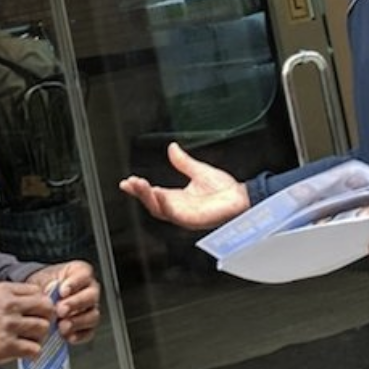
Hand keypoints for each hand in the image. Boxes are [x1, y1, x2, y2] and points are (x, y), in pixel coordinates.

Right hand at [0, 281, 55, 362]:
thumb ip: (14, 293)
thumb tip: (40, 296)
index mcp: (5, 291)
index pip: (38, 292)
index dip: (42, 302)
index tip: (40, 309)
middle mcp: (9, 306)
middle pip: (46, 308)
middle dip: (46, 316)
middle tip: (41, 322)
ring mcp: (10, 326)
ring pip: (42, 328)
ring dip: (40, 335)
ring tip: (32, 337)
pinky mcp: (8, 346)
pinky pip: (34, 349)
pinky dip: (33, 351)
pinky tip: (26, 350)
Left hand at [26, 260, 101, 344]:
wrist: (40, 300)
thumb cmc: (44, 285)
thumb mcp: (42, 279)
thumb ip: (47, 284)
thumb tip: (51, 290)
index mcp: (80, 273)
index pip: (84, 275)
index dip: (74, 283)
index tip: (62, 292)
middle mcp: (89, 290)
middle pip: (91, 296)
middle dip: (76, 304)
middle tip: (61, 310)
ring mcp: (91, 309)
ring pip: (92, 315)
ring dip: (77, 322)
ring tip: (62, 326)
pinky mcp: (88, 326)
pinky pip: (89, 332)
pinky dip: (79, 335)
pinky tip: (68, 336)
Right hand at [118, 142, 248, 230]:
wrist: (242, 198)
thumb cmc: (225, 190)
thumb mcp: (199, 170)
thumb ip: (183, 162)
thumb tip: (172, 148)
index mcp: (178, 198)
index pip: (153, 194)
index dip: (140, 189)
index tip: (127, 181)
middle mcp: (179, 208)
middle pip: (152, 203)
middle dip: (139, 193)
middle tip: (129, 183)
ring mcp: (184, 215)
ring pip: (159, 209)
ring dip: (147, 197)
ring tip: (139, 185)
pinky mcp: (192, 219)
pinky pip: (174, 213)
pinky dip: (165, 204)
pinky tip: (158, 194)